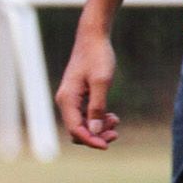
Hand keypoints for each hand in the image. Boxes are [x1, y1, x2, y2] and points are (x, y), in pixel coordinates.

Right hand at [55, 31, 121, 149]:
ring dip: (99, 128)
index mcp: (67, 99)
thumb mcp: (101, 82)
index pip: (75, 129)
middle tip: (116, 133)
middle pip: (77, 130)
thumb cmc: (97, 56)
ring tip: (115, 120)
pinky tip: (112, 116)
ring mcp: (72, 99)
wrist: (93, 38)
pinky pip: (86, 116)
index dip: (90, 140)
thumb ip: (97, 107)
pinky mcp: (79, 96)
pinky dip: (98, 119)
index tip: (107, 145)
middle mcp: (66, 101)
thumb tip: (95, 131)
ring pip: (83, 124)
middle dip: (96, 135)